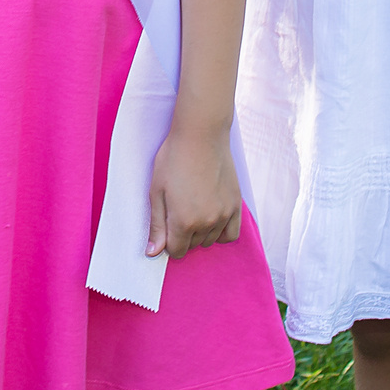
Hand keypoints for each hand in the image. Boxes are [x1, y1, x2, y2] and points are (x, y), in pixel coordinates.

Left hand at [146, 125, 242, 258]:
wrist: (200, 135)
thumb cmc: (173, 159)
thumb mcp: (156, 191)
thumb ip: (157, 225)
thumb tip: (153, 253)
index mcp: (183, 222)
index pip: (176, 251)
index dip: (168, 241)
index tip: (166, 225)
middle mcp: (206, 223)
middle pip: (193, 246)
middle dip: (183, 236)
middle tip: (178, 211)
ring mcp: (223, 215)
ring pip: (210, 240)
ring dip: (200, 233)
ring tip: (193, 208)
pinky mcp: (236, 205)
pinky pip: (231, 234)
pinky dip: (221, 232)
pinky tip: (212, 219)